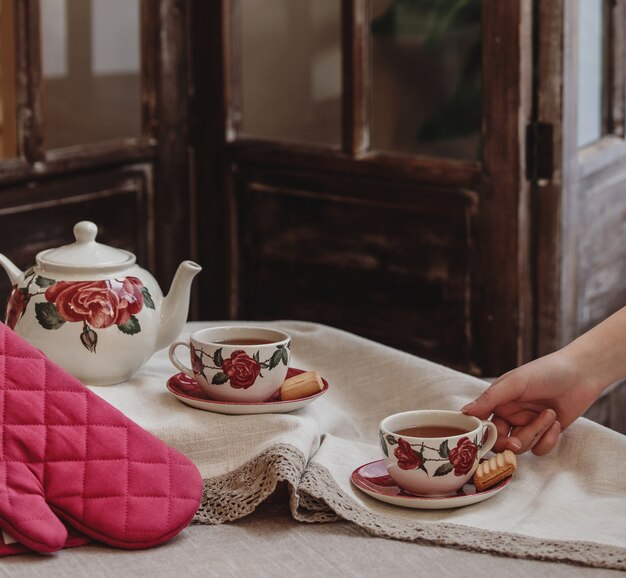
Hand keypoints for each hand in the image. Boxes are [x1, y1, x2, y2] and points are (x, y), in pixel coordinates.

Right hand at [461, 350, 600, 454]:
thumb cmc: (546, 371)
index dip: (484, 435)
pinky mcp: (546, 433)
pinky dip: (549, 439)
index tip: (490, 439)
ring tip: (549, 415)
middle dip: (510, 442)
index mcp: (499, 401)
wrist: (582, 373)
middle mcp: (511, 415)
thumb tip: (463, 412)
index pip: (483, 424)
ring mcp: (529, 425)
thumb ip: (489, 399)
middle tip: (516, 442)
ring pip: (521, 445)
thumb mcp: (515, 383)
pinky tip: (556, 423)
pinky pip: (540, 448)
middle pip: (501, 440)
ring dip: (536, 433)